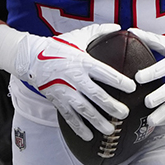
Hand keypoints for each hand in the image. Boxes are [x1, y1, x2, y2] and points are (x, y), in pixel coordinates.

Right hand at [7, 24, 135, 141]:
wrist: (32, 57)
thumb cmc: (59, 46)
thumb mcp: (79, 36)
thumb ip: (100, 31)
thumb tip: (120, 27)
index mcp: (83, 61)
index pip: (104, 72)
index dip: (119, 81)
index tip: (132, 88)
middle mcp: (75, 78)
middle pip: (96, 95)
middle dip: (111, 106)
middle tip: (125, 114)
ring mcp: (65, 91)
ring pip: (83, 109)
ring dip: (97, 121)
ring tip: (110, 131)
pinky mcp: (57, 100)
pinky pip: (69, 117)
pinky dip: (78, 128)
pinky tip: (89, 137)